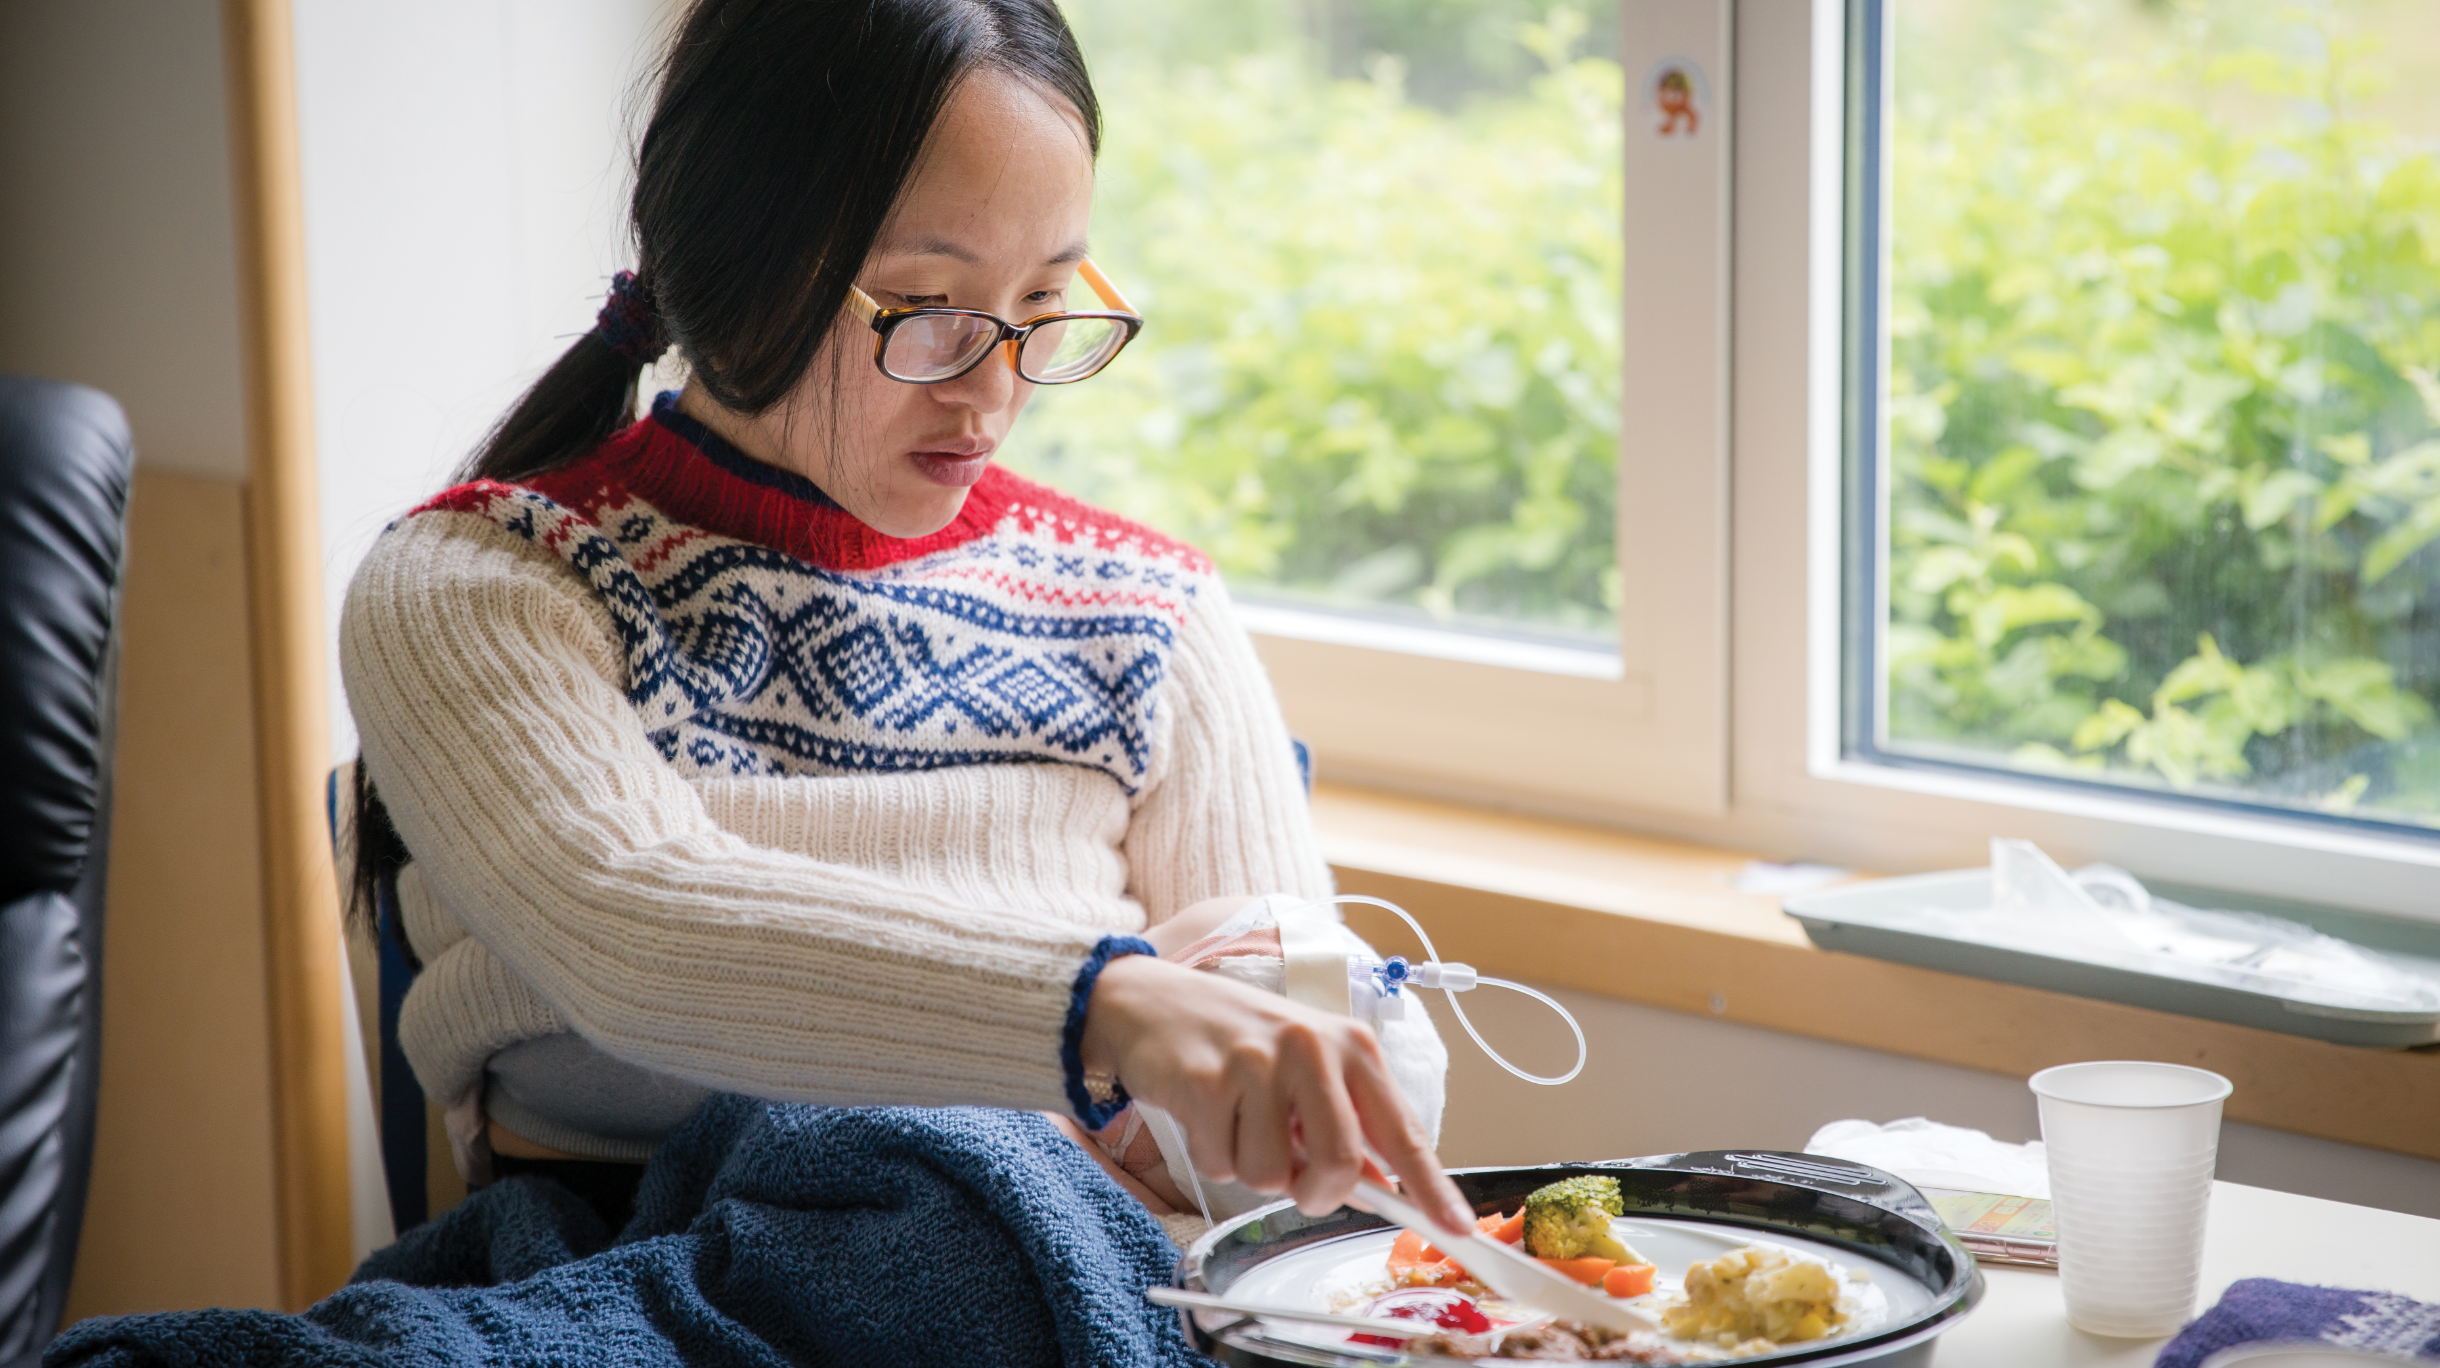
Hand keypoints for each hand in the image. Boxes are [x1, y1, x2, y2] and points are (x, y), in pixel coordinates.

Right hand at [1078, 954, 1470, 1231]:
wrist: (1151, 1000)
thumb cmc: (1236, 1040)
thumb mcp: (1304, 1069)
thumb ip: (1344, 1124)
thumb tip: (1381, 1188)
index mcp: (1350, 1045)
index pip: (1401, 1131)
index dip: (1431, 1187)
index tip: (1456, 1227)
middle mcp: (1312, 1048)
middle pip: (1339, 1165)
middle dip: (1316, 1192)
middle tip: (1295, 1179)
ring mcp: (1258, 1063)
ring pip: (1273, 1176)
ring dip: (1251, 1168)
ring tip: (1236, 1119)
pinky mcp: (1207, 1081)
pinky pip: (1222, 1165)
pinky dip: (1212, 1155)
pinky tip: (1203, 1111)